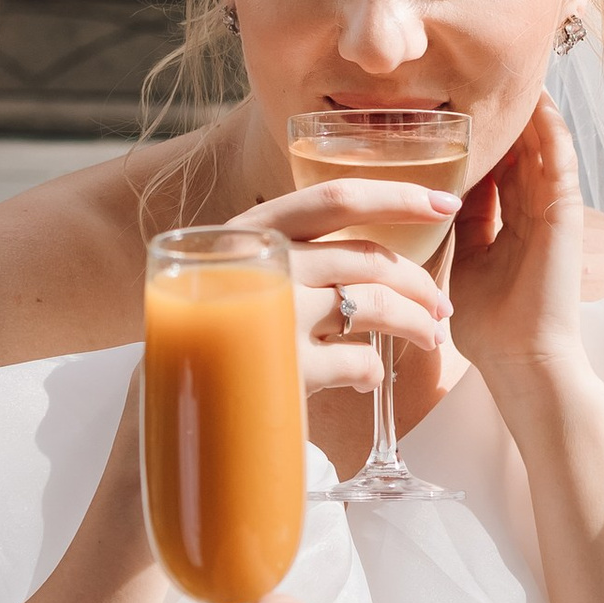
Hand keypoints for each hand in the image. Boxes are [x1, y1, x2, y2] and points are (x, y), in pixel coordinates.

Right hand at [228, 179, 455, 406]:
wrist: (159, 406)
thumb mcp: (236, 279)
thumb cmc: (206, 337)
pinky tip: (367, 378)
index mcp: (251, 232)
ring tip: (428, 339)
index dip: (397, 196)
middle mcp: (264, 264)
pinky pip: (359, 361)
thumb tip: (367, 258)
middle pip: (367, 258)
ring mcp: (276, 316)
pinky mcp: (287, 369)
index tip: (445, 204)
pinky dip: (373, 370)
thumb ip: (284, 259)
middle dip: (418, 282)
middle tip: (440, 306)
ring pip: (374, 306)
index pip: (335, 198)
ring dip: (414, 323)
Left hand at [444, 95, 588, 397]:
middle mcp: (533, 215)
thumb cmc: (490, 327)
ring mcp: (552, 212)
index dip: (480, 143)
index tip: (456, 110)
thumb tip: (433, 197)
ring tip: (515, 70)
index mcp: (508, 228)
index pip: (495, 172)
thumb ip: (456, 228)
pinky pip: (560, 159)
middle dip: (504, 119)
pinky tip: (539, 97)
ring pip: (542, 147)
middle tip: (486, 73)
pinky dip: (551, 127)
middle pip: (520, 153)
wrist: (522, 361)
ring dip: (530, 112)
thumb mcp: (460, 265)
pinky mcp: (565, 212)